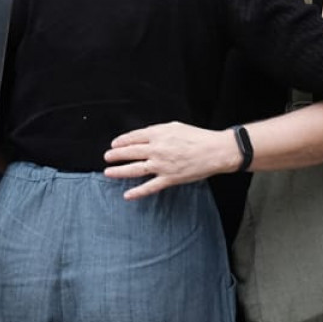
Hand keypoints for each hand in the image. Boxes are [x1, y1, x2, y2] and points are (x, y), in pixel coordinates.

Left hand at [103, 121, 242, 198]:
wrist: (215, 151)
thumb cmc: (197, 137)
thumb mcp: (174, 126)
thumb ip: (157, 131)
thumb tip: (144, 135)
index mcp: (158, 135)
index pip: (133, 137)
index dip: (121, 141)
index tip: (114, 144)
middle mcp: (157, 150)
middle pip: (131, 152)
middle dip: (116, 155)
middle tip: (107, 157)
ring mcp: (162, 165)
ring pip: (135, 169)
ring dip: (119, 171)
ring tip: (108, 172)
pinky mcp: (169, 178)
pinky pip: (150, 187)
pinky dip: (138, 192)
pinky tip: (127, 195)